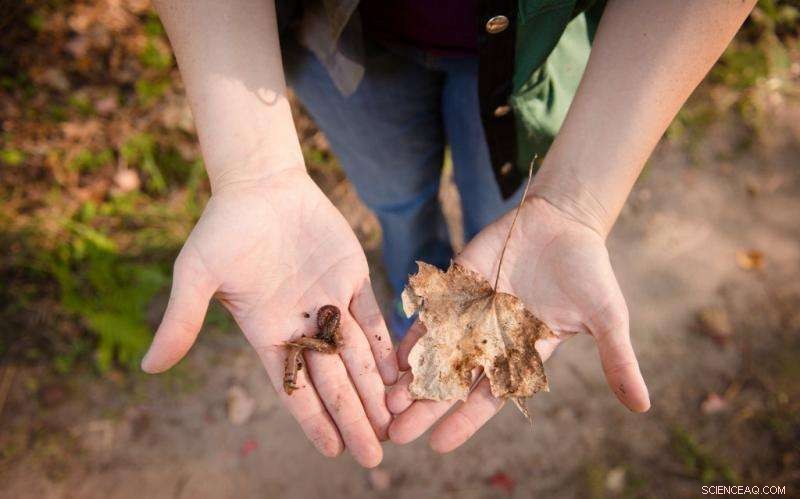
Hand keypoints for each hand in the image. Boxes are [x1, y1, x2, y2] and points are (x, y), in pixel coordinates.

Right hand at [141, 168, 397, 466]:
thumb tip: (148, 366)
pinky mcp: (353, 278)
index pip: (294, 388)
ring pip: (358, 356)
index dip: (314, 420)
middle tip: (375, 455)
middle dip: (353, 417)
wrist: (260, 183)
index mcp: (267, 332)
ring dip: (375, 390)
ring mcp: (330, 302)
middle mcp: (301, 324)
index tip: (333, 450)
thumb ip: (182, 320)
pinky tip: (400, 373)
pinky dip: (386, 344)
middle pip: (333, 381)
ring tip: (394, 424)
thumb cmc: (223, 227)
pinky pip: (373, 317)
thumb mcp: (197, 273)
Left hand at [386, 196, 649, 451]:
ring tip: (386, 400)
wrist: (564, 221)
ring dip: (411, 375)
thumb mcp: (606, 316)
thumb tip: (643, 406)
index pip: (488, 396)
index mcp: (521, 353)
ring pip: (435, 350)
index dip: (464, 421)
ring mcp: (471, 313)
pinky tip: (391, 352)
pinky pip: (431, 312)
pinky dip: (412, 331)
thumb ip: (617, 358)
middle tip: (396, 432)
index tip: (438, 446)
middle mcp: (490, 339)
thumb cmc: (588, 270)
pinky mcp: (458, 286)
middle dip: (426, 407)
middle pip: (452, 381)